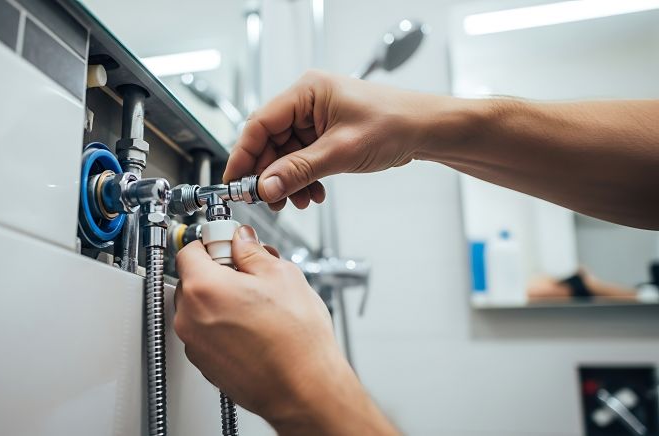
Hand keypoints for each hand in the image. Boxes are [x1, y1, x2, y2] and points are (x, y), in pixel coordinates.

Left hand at [174, 225, 398, 434]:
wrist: (304, 389)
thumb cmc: (296, 340)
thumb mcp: (281, 275)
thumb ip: (253, 252)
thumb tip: (242, 241)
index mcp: (204, 288)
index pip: (189, 250)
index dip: (213, 242)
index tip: (229, 244)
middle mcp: (190, 318)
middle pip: (193, 279)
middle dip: (219, 272)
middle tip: (250, 276)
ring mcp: (195, 344)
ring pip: (200, 307)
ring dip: (221, 300)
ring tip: (258, 306)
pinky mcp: (204, 364)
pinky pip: (207, 332)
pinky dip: (223, 326)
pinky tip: (254, 328)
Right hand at [223, 70, 453, 210]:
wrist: (425, 131)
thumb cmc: (394, 124)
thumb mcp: (340, 151)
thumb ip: (299, 170)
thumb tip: (265, 186)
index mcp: (306, 92)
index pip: (259, 124)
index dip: (244, 155)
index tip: (235, 182)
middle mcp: (307, 102)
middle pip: (270, 142)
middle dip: (270, 175)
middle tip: (269, 200)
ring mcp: (315, 118)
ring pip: (285, 155)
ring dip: (288, 181)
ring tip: (298, 200)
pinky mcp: (325, 134)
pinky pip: (302, 159)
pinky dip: (303, 178)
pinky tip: (313, 192)